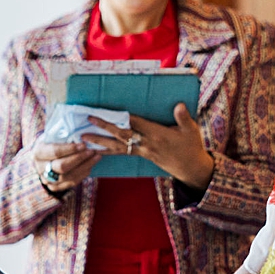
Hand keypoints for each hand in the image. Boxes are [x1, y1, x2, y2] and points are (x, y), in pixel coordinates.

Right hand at [32, 140, 99, 194]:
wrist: (43, 159)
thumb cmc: (50, 143)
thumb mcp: (51, 136)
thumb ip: (62, 135)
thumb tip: (80, 131)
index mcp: (38, 153)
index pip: (55, 152)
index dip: (70, 149)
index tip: (84, 144)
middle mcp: (40, 168)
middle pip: (62, 166)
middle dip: (79, 159)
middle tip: (91, 151)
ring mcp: (47, 180)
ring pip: (69, 176)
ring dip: (85, 166)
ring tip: (96, 157)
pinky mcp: (55, 187)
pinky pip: (72, 182)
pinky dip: (83, 174)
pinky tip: (91, 165)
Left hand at [81, 104, 215, 189]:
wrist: (191, 168)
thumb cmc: (191, 146)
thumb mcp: (191, 130)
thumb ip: (183, 117)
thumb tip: (179, 105)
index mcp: (158, 135)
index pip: (136, 124)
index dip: (122, 117)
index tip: (109, 111)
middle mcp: (147, 144)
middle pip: (122, 135)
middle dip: (104, 127)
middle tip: (88, 120)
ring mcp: (143, 152)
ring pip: (117, 147)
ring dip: (99, 142)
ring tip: (83, 139)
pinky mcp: (141, 156)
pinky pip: (121, 153)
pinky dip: (107, 151)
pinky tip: (95, 150)